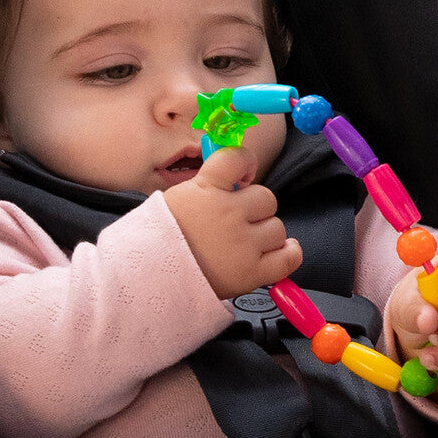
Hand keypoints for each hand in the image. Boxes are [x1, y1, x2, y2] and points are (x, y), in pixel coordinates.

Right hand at [164, 143, 301, 298]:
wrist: (148, 278)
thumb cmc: (161, 239)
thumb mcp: (179, 199)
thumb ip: (209, 186)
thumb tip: (239, 177)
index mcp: (206, 189)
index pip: (237, 158)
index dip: (245, 163)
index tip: (243, 174)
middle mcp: (228, 213)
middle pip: (266, 198)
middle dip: (255, 209)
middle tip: (237, 223)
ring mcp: (242, 243)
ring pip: (277, 228)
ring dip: (266, 235)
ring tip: (246, 245)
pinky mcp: (251, 272)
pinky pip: (288, 258)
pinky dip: (288, 254)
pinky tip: (280, 251)